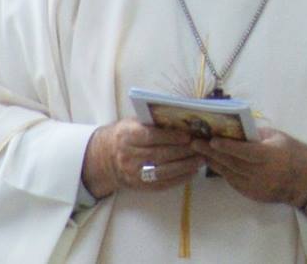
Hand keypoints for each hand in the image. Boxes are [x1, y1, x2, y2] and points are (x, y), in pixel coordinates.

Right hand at [81, 119, 202, 198]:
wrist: (104, 157)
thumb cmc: (127, 134)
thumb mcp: (134, 122)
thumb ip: (154, 122)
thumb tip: (183, 119)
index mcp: (127, 136)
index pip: (151, 137)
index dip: (171, 137)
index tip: (188, 136)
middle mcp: (128, 156)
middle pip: (159, 155)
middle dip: (183, 152)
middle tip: (201, 147)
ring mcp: (132, 174)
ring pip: (162, 172)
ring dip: (184, 166)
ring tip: (201, 160)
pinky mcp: (137, 186)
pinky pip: (160, 185)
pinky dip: (178, 179)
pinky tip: (192, 172)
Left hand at [191, 128, 306, 207]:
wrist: (306, 181)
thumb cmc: (296, 153)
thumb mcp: (280, 138)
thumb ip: (258, 134)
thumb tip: (237, 128)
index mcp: (271, 156)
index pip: (245, 151)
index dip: (227, 146)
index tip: (211, 139)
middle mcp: (260, 173)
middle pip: (232, 162)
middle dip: (212, 152)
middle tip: (195, 143)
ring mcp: (254, 186)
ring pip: (228, 173)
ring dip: (213, 161)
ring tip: (199, 151)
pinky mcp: (251, 194)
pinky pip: (233, 181)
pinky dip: (222, 171)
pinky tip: (214, 162)